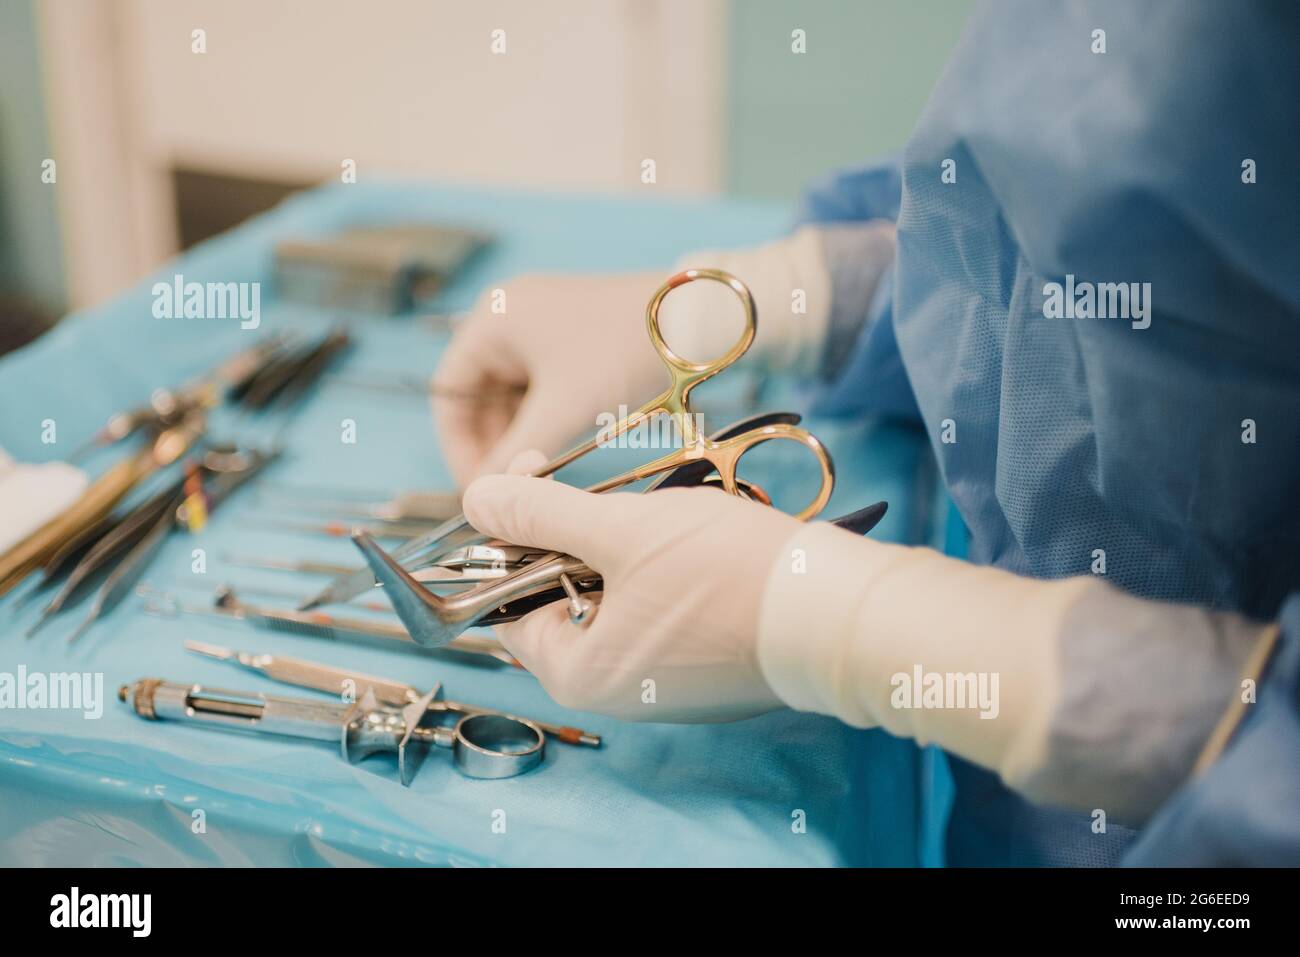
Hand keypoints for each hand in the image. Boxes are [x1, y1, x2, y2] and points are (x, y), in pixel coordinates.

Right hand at [433, 272, 670, 485]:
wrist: (698, 318)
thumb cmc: (626, 350)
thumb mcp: (564, 408)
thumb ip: (517, 454)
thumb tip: (483, 497)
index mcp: (491, 319)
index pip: (449, 396)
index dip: (459, 450)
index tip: (479, 491)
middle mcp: (509, 317)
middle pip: (479, 398)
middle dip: (495, 446)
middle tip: (514, 492)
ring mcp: (541, 326)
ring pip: (512, 398)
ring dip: (522, 437)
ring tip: (539, 477)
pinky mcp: (571, 338)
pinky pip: (542, 388)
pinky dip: (546, 420)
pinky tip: (560, 450)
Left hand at [461, 467, 803, 721]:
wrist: (837, 611)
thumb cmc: (726, 576)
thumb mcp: (621, 530)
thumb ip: (541, 515)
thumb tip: (476, 500)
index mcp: (578, 671)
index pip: (506, 603)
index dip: (510, 534)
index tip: (532, 476)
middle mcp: (617, 688)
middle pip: (565, 593)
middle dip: (584, 533)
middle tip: (616, 493)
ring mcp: (666, 680)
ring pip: (620, 592)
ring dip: (633, 542)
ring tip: (673, 515)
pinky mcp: (708, 664)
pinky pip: (664, 606)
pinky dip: (670, 565)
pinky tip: (704, 540)